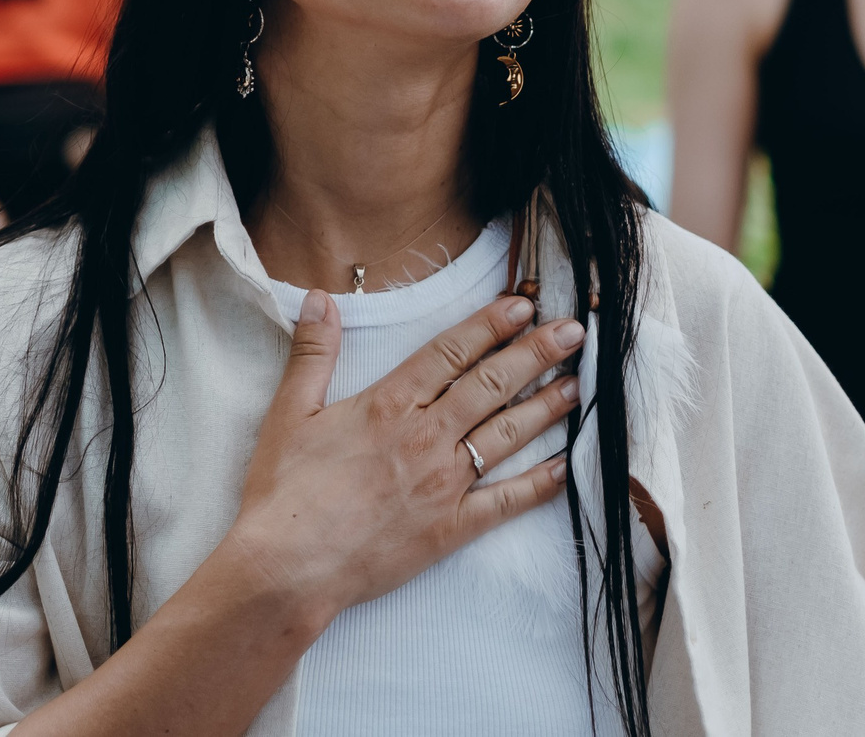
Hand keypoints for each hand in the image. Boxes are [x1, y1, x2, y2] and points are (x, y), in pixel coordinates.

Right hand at [219, 291, 581, 623]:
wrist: (288, 566)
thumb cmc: (284, 491)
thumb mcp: (289, 411)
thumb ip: (313, 353)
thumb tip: (318, 298)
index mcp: (387, 404)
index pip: (450, 353)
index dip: (489, 326)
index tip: (522, 305)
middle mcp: (424, 437)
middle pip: (490, 384)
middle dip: (535, 354)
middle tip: (572, 333)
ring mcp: (442, 484)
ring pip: (505, 435)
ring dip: (545, 407)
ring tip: (579, 385)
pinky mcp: (449, 528)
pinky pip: (505, 503)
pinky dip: (540, 484)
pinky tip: (567, 466)